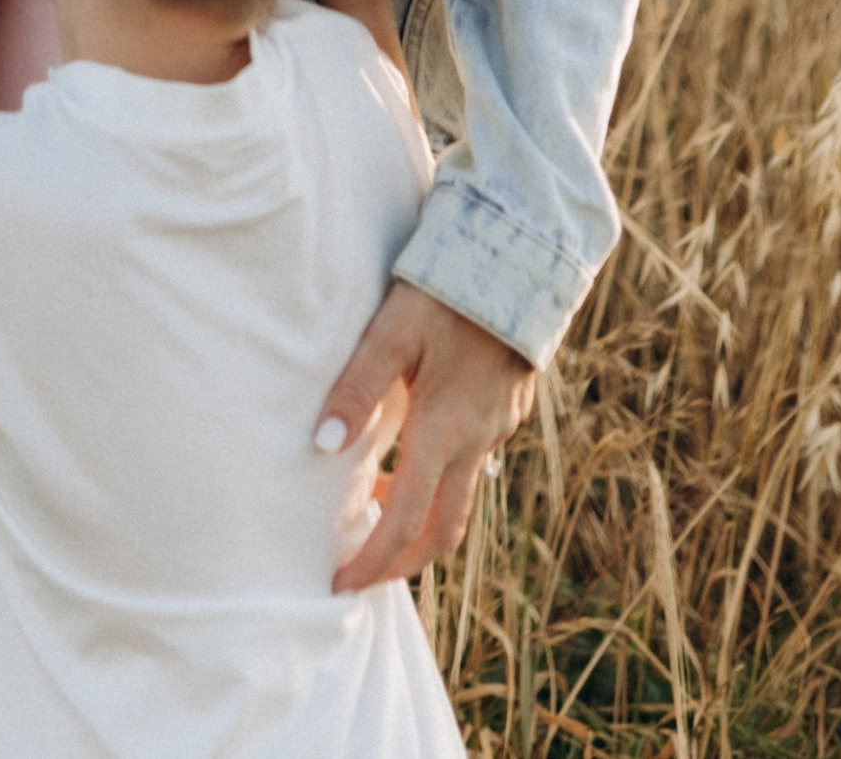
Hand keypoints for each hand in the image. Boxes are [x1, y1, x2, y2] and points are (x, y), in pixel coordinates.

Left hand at [316, 281, 535, 586]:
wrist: (520, 257)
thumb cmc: (445, 289)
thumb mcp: (390, 330)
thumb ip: (356, 387)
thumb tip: (320, 446)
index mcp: (442, 430)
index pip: (405, 522)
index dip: (373, 561)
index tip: (339, 583)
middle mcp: (476, 441)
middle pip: (443, 530)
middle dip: (402, 560)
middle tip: (362, 567)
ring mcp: (499, 427)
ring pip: (461, 495)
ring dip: (422, 514)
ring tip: (377, 501)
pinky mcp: (511, 409)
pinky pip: (476, 459)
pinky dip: (442, 475)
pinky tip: (418, 446)